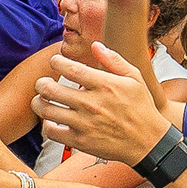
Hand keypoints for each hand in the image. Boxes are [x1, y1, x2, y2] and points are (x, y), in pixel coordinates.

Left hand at [32, 42, 169, 164]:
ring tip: (41, 99)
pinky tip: (51, 120)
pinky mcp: (80, 141)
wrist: (148, 142)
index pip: (70, 69)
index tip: (55, 62)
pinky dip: (46, 125)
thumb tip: (95, 45)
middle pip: (50, 89)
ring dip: (38, 103)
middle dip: (41, 83)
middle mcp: (92, 104)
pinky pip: (52, 132)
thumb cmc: (141, 107)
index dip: (56, 62)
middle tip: (42, 83)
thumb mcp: (134, 78)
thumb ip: (114, 60)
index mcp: (104, 85)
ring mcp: (84, 124)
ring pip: (47, 110)